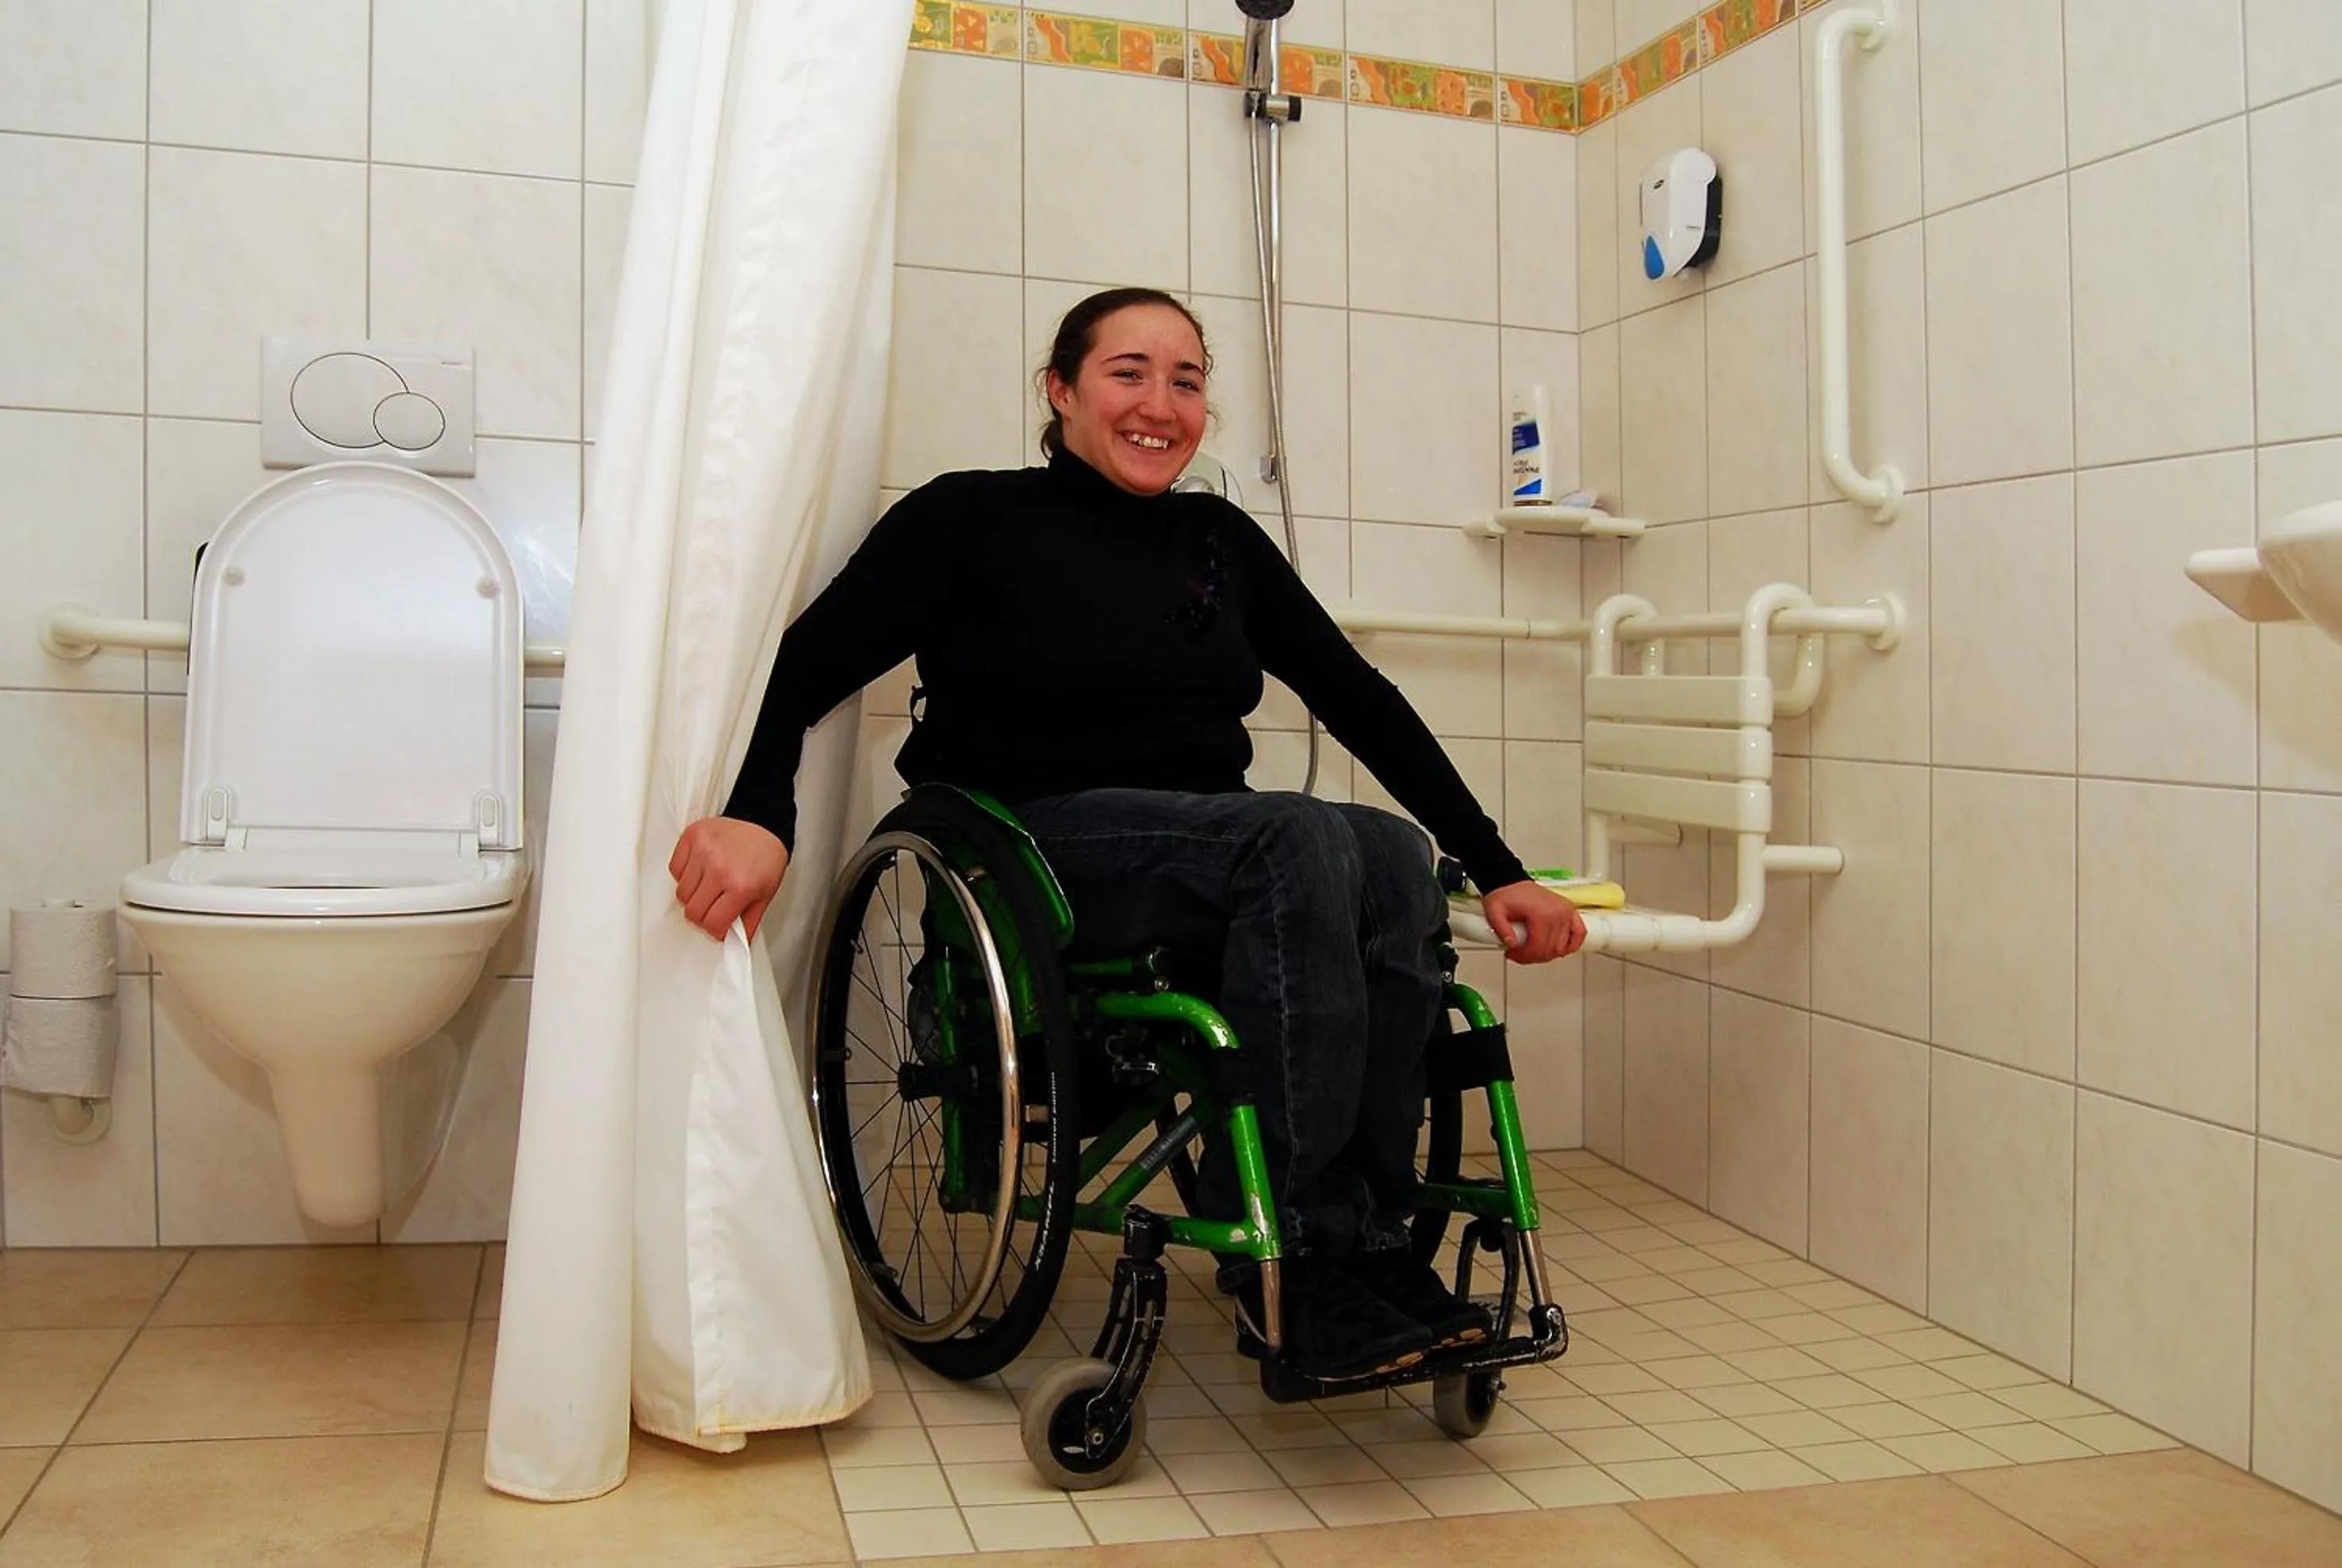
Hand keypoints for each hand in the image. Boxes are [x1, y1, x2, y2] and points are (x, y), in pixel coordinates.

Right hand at [668, 817, 788, 940]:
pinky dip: (684, 874)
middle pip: (692, 911)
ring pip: (681, 892)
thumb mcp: (765, 895)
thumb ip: (748, 923)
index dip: (715, 929)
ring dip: (693, 894)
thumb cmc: (766, 858)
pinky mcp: (692, 837)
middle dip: (703, 914)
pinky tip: (701, 869)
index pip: (711, 924)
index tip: (719, 925)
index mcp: (740, 886)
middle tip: (714, 906)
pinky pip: (674, 869)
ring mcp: (703, 851)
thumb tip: (736, 944)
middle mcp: (719, 869)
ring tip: (710, 884)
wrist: (764, 825)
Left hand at [1479, 880, 1586, 964]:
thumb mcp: (1494, 911)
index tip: (1512, 954)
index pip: (1538, 947)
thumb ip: (1501, 929)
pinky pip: (1579, 933)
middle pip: (1550, 949)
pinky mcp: (1570, 911)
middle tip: (1519, 954)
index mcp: (1541, 913)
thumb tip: (1512, 944)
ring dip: (1547, 954)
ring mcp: (1566, 912)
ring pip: (1562, 947)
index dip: (1524, 956)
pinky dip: (1571, 945)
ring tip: (1532, 951)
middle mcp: (1558, 913)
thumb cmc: (1505, 895)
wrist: (1512, 882)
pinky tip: (1558, 950)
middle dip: (1532, 957)